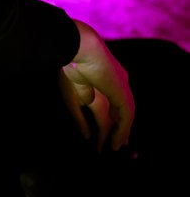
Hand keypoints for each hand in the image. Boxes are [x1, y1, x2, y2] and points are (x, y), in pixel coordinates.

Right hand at [59, 20, 134, 151]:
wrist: (79, 49)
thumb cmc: (70, 68)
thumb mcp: (72, 98)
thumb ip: (80, 119)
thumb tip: (88, 138)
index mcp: (104, 80)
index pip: (112, 104)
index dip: (110, 120)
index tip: (104, 136)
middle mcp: (115, 84)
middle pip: (121, 112)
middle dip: (120, 128)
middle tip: (118, 145)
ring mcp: (121, 88)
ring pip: (125, 116)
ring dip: (121, 133)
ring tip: (115, 147)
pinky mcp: (122, 93)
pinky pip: (125, 117)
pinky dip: (121, 131)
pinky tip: (115, 143)